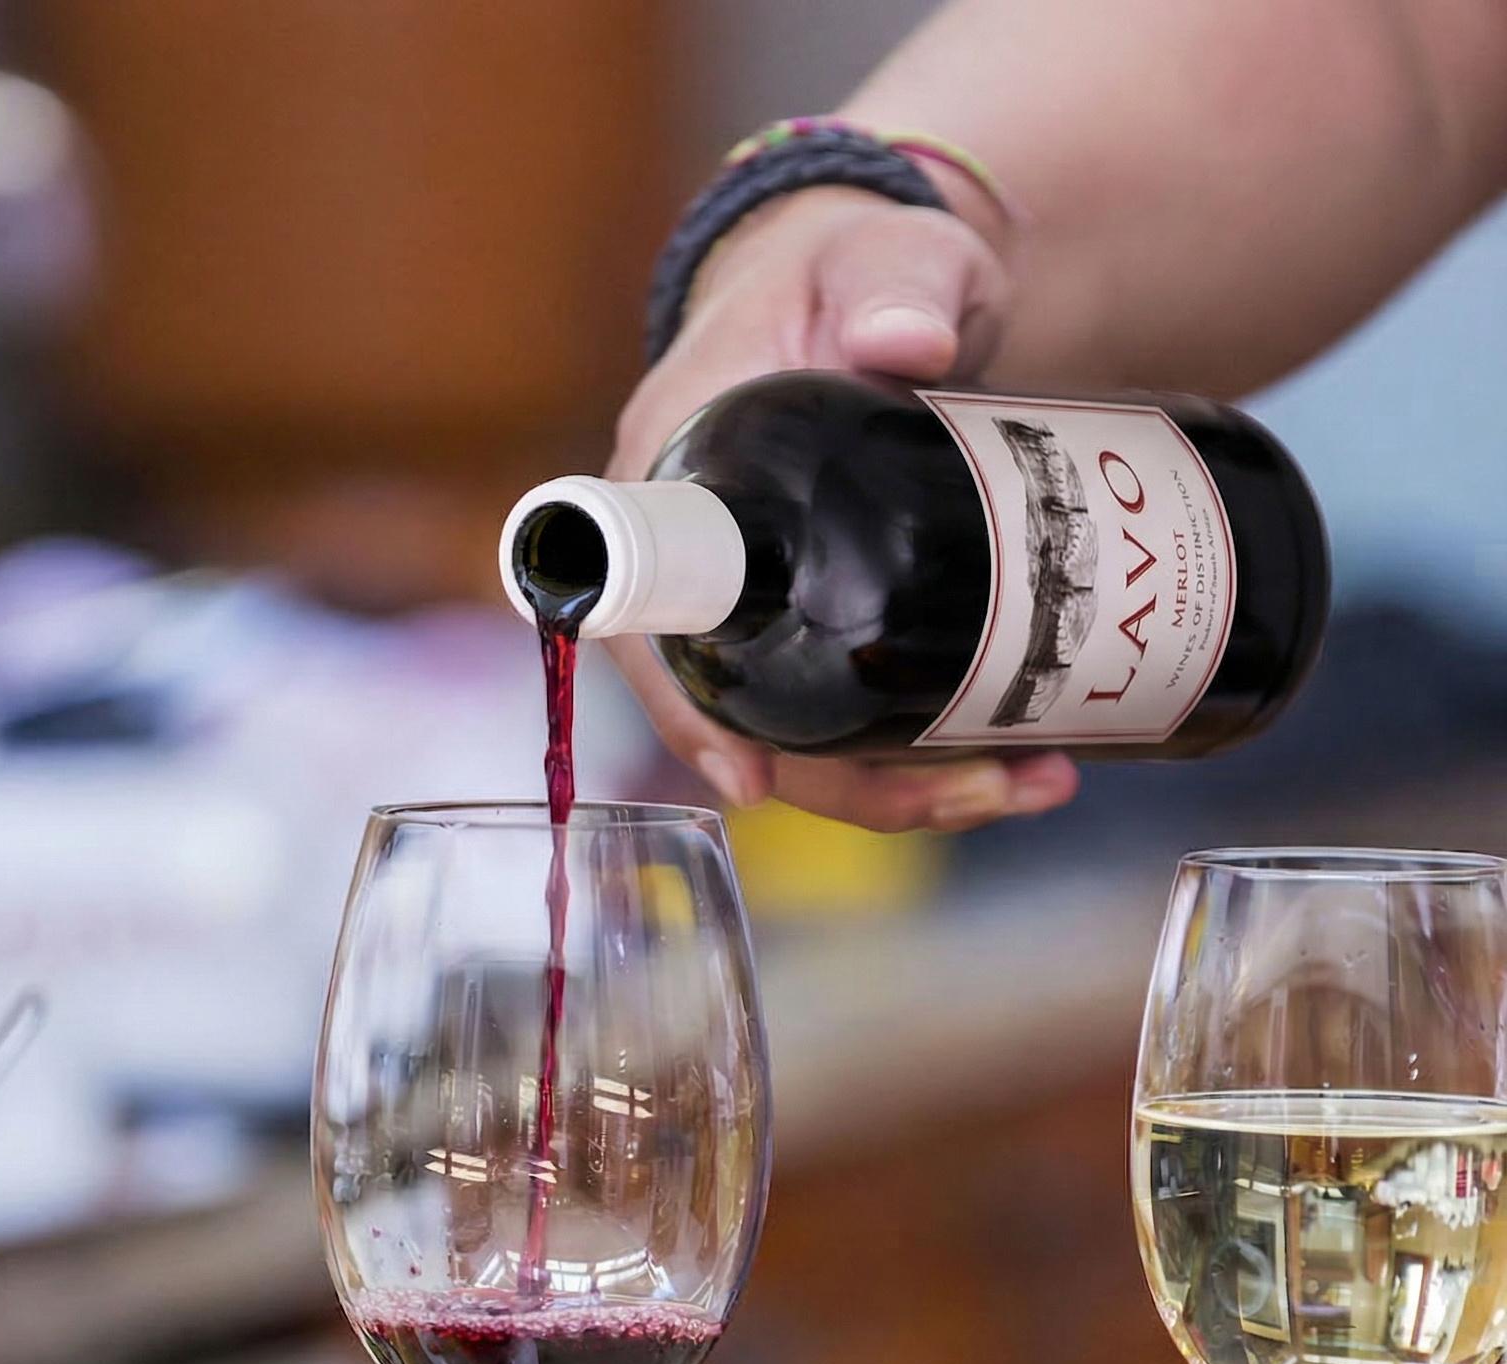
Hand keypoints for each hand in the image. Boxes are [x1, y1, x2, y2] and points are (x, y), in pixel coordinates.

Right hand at [606, 185, 1078, 832]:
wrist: (894, 289)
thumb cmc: (861, 265)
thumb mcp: (882, 258)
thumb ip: (897, 280)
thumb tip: (909, 338)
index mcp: (674, 470)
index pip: (646, 621)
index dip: (689, 709)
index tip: (755, 775)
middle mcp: (708, 561)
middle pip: (742, 715)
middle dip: (858, 782)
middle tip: (980, 785)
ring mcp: (767, 605)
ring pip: (812, 739)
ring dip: (914, 784)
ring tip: (1037, 780)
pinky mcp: (824, 625)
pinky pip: (857, 718)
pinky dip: (932, 750)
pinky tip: (1027, 761)